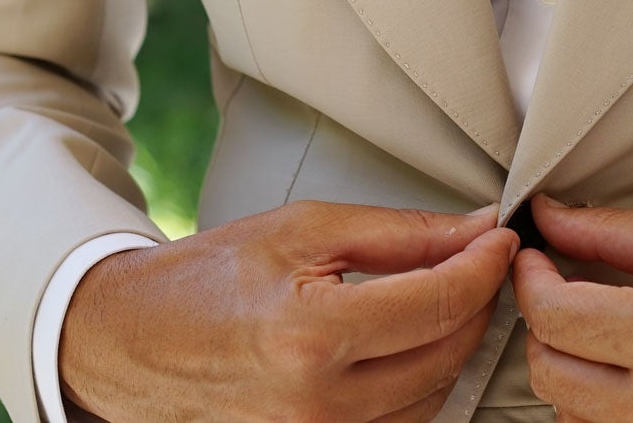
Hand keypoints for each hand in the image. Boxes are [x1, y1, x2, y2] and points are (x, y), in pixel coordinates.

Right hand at [59, 198, 518, 421]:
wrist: (131, 340)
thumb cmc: (209, 278)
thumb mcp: (304, 230)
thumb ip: (401, 233)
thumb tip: (477, 228)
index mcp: (310, 335)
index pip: (441, 303)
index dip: (485, 264)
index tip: (500, 238)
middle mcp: (316, 404)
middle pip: (447, 355)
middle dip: (476, 303)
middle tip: (478, 261)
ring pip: (434, 399)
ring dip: (452, 347)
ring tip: (441, 299)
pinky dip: (419, 386)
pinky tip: (409, 346)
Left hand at [509, 193, 632, 421]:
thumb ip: (616, 231)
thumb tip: (552, 217)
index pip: (550, 314)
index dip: (529, 278)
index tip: (535, 260)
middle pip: (546, 370)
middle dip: (545, 325)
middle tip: (565, 290)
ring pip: (569, 412)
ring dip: (572, 368)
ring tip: (606, 331)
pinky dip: (602, 407)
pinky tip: (631, 372)